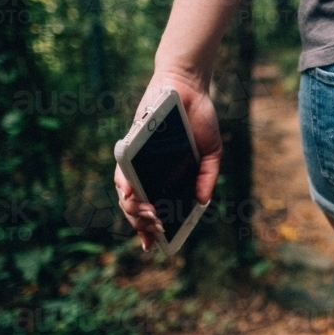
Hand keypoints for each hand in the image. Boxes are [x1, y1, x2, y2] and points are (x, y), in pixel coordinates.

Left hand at [113, 69, 220, 251]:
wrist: (187, 89)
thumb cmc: (199, 120)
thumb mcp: (211, 152)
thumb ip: (207, 177)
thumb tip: (202, 202)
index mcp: (167, 177)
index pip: (154, 207)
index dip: (150, 229)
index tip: (154, 246)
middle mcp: (149, 172)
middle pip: (138, 206)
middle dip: (144, 224)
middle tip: (156, 231)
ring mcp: (138, 161)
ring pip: (127, 194)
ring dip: (134, 211)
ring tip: (149, 219)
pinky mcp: (130, 147)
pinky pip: (122, 171)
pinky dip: (125, 186)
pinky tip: (131, 196)